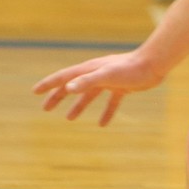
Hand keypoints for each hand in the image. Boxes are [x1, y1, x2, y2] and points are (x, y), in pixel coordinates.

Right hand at [34, 49, 165, 126]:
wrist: (153, 64)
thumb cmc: (130, 68)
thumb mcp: (106, 75)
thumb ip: (87, 81)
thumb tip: (68, 89)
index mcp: (89, 69)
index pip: (64, 77)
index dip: (49, 84)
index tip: (35, 91)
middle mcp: (97, 73)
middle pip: (73, 86)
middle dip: (58, 96)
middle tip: (45, 107)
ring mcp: (109, 80)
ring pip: (89, 95)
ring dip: (78, 105)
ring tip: (69, 118)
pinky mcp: (122, 87)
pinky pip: (110, 102)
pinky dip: (105, 112)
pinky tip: (102, 124)